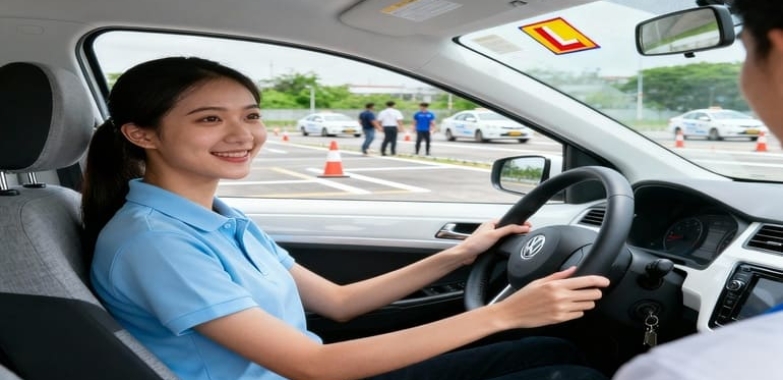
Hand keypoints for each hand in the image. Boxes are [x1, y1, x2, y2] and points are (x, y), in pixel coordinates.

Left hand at [455, 220, 530, 265]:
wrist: (465, 255)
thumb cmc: (475, 243)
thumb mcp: (495, 235)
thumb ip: (509, 230)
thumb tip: (522, 227)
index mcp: (492, 223)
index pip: (509, 221)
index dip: (519, 223)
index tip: (528, 226)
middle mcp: (491, 229)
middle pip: (508, 228)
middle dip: (517, 230)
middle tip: (527, 232)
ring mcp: (490, 237)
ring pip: (504, 236)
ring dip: (512, 237)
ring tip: (520, 237)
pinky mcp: (489, 245)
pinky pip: (501, 243)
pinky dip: (506, 243)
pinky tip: (509, 246)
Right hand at [493, 267, 608, 328]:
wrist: (513, 312)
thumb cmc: (523, 296)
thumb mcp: (539, 281)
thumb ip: (559, 275)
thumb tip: (573, 270)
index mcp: (556, 285)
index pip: (585, 281)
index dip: (599, 281)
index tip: (606, 281)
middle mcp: (561, 297)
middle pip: (591, 295)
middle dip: (594, 292)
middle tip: (592, 291)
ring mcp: (561, 310)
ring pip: (587, 306)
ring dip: (586, 302)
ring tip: (578, 299)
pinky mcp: (560, 320)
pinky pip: (578, 315)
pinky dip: (578, 310)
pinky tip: (570, 307)